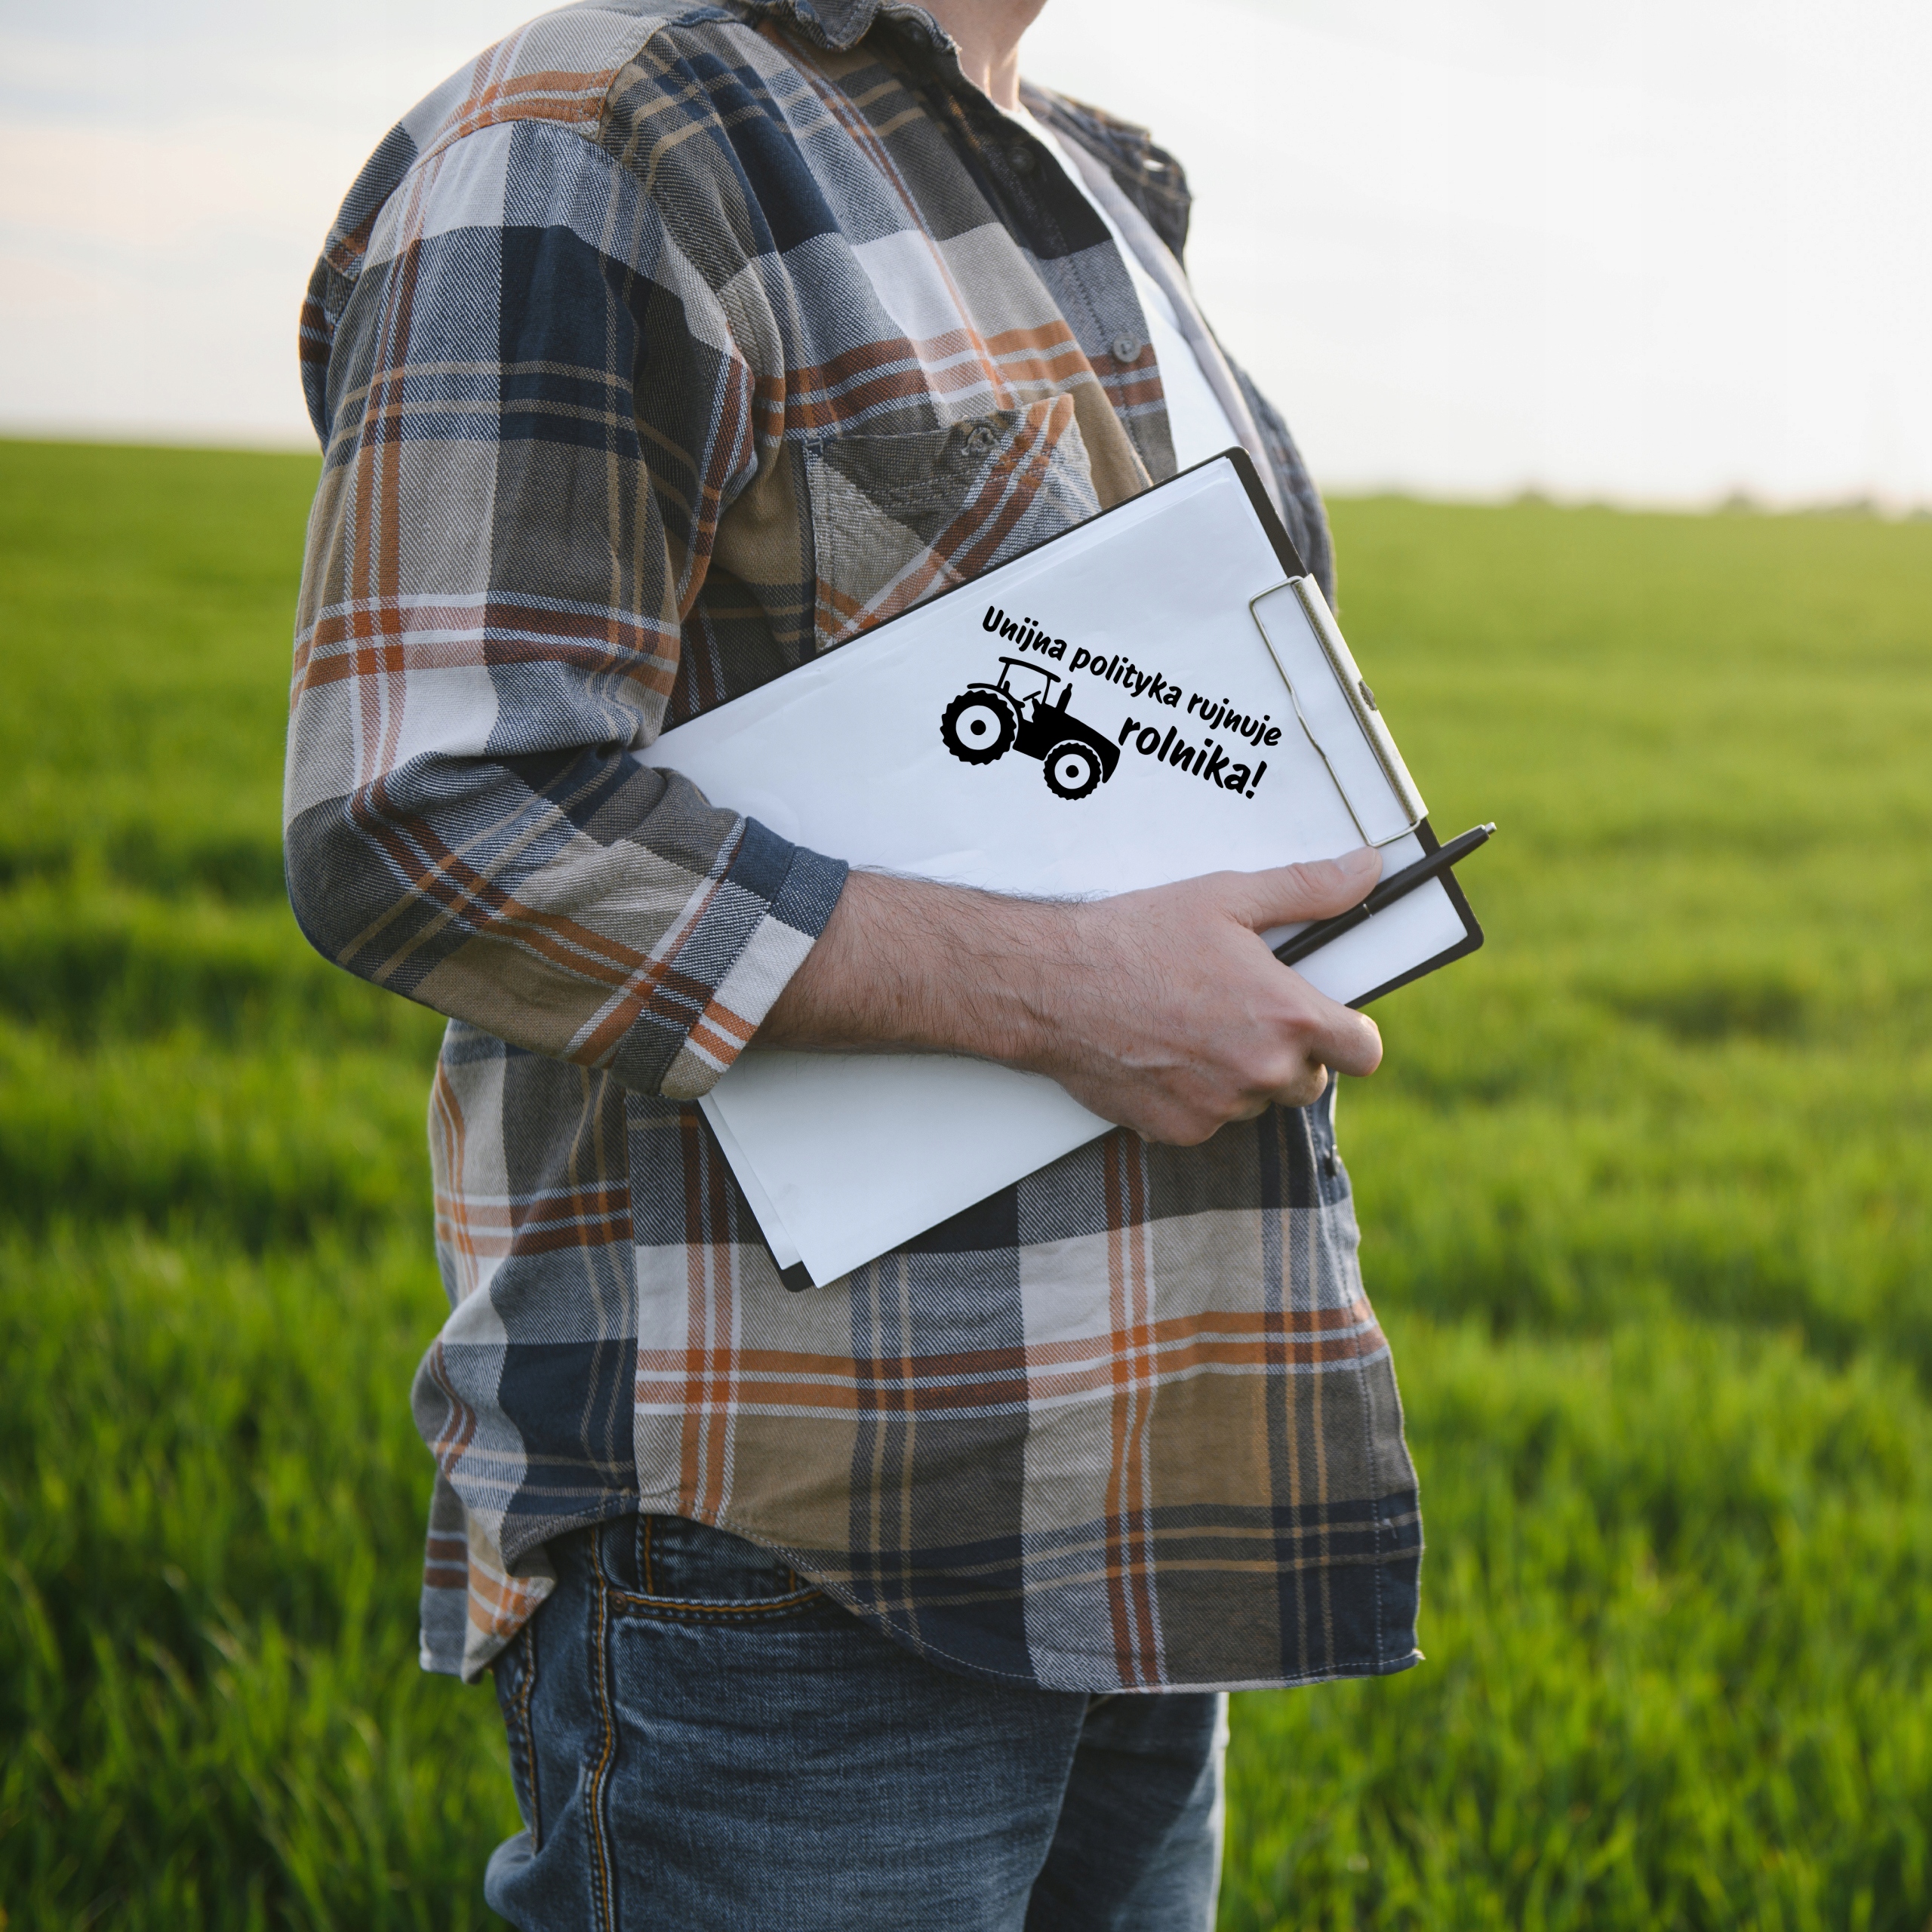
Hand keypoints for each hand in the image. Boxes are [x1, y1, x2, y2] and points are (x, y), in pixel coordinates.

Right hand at [754, 849, 1384, 1145]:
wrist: (1051, 986)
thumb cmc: (1134, 937)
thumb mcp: (1226, 897)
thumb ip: (1308, 889)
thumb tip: (1367, 870)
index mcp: (1287, 1015)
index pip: (1364, 1052)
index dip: (1350, 1034)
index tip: (1329, 1019)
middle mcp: (1260, 1071)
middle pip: (1311, 1081)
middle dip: (1290, 1051)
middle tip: (1245, 1011)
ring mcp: (1219, 1108)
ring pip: (1257, 1101)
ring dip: (1243, 1075)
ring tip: (1197, 1025)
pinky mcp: (1179, 1130)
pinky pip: (1211, 1120)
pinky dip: (1198, 1094)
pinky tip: (1166, 1052)